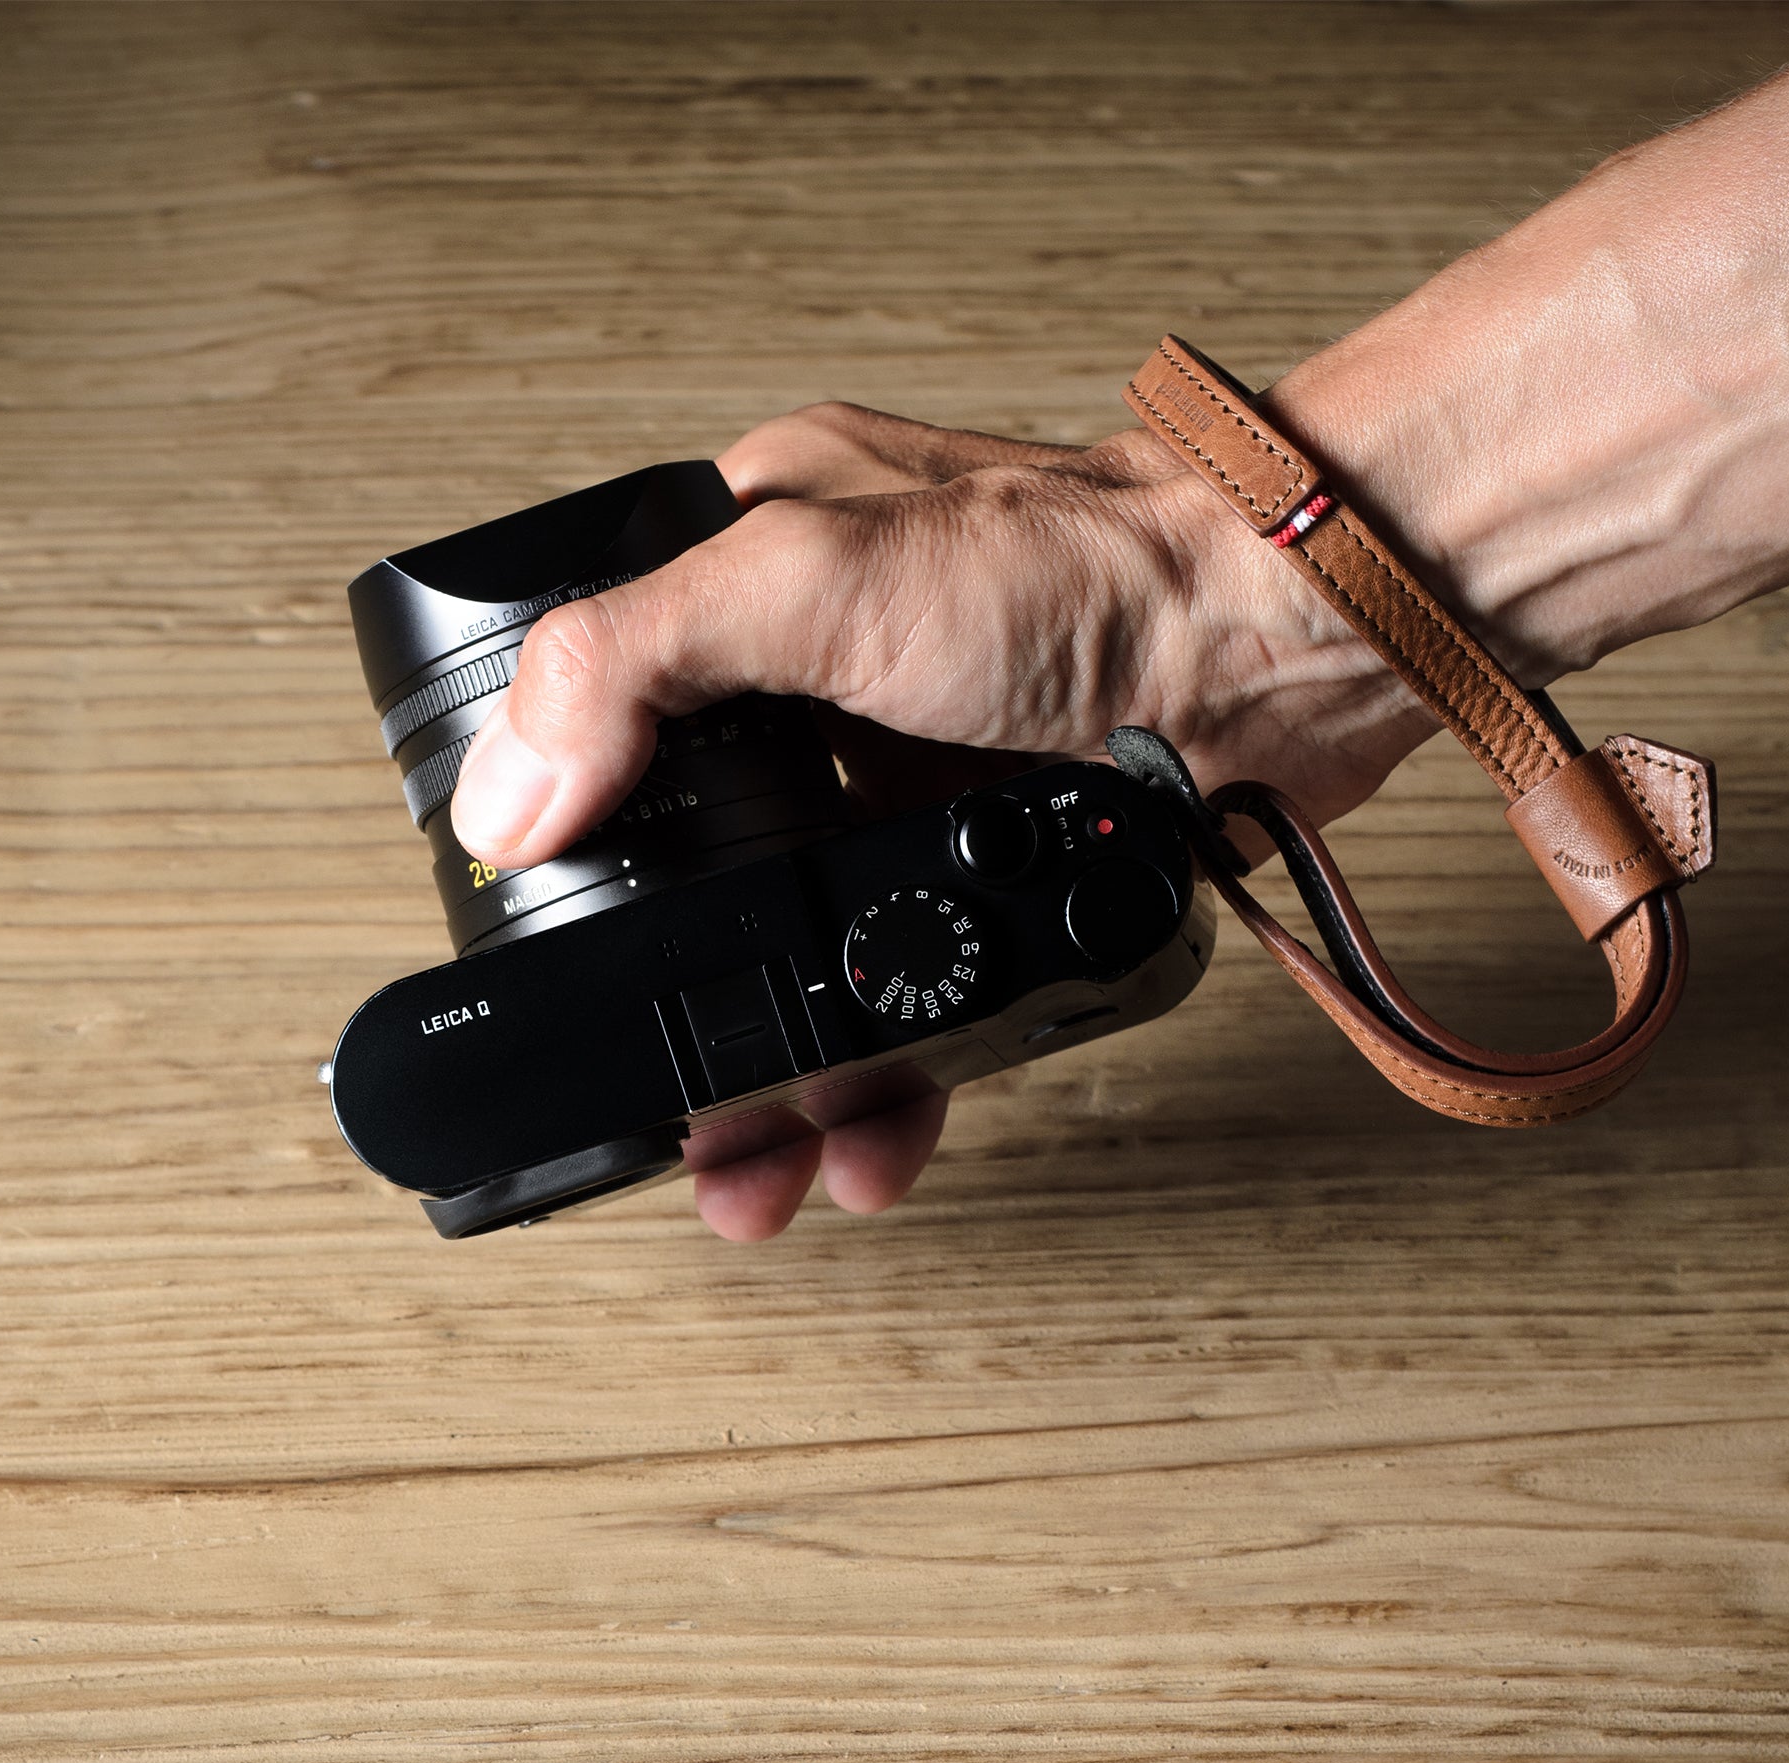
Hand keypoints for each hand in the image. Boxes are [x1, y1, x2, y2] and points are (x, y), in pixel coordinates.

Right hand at [449, 402, 1431, 1239]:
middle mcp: (821, 678)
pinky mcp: (995, 850)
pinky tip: (866, 1134)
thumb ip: (632, 664)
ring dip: (772, 1075)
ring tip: (745, 1172)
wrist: (1279, 642)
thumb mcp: (807, 574)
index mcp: (747, 574)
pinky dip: (890, 1075)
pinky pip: (916, 987)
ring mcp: (908, 773)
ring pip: (805, 950)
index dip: (568, 829)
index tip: (540, 940)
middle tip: (653, 1109)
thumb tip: (508, 796)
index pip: (606, 707)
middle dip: (671, 1002)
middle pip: (699, 864)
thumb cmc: (1081, 564)